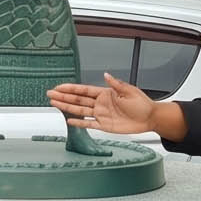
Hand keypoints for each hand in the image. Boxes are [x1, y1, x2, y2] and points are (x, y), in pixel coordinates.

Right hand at [50, 73, 166, 136]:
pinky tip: (69, 120)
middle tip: (50, 94)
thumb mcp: (130, 91)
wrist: (150, 118)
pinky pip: (88, 124)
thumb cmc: (143, 104)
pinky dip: (79, 122)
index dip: (71, 88)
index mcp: (105, 93)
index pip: (84, 90)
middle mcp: (101, 103)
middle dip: (63, 96)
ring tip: (54, 104)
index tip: (60, 87)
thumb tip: (106, 75)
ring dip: (67, 107)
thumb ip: (116, 84)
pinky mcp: (104, 125)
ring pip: (80, 110)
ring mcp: (101, 114)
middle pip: (78, 99)